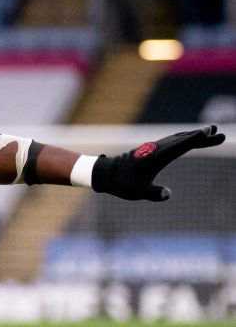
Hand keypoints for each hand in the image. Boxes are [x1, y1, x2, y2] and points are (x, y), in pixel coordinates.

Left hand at [92, 125, 224, 200]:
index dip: (195, 138)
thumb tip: (168, 195)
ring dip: (195, 136)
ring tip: (212, 134)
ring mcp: (155, 147)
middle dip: (202, 137)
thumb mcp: (137, 192)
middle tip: (221, 135)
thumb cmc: (122, 184)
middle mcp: (157, 149)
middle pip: (184, 140)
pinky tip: (191, 138)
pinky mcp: (153, 149)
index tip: (208, 131)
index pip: (180, 146)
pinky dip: (185, 138)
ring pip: (179, 139)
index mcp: (157, 157)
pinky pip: (173, 141)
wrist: (106, 174)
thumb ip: (154, 194)